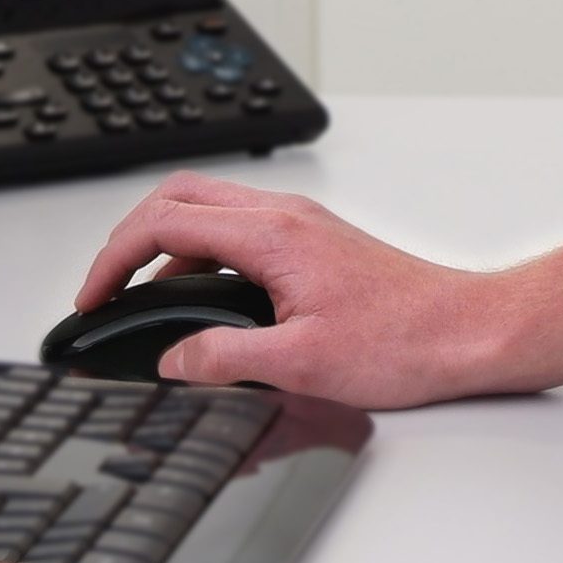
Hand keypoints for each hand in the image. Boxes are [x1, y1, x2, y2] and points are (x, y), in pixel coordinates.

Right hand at [71, 173, 533, 407]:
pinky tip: (205, 305)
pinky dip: (204, 258)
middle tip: (107, 288)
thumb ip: (224, 360)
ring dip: (167, 248)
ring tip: (146, 301)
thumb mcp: (301, 365)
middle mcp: (284, 216)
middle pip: (178, 198)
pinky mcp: (314, 242)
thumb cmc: (406, 341)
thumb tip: (174, 362)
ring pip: (209, 212)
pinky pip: (238, 232)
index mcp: (271, 235)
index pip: (164, 222)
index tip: (93, 297)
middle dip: (129, 240)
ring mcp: (300, 225)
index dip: (113, 259)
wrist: (468, 332)